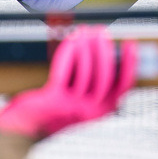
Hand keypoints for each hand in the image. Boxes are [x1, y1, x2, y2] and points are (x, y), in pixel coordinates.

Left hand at [0, 26, 136, 140]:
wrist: (28, 127)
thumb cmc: (57, 109)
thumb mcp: (84, 101)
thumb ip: (98, 83)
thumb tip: (107, 52)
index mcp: (103, 110)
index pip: (124, 84)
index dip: (129, 62)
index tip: (129, 41)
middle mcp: (92, 111)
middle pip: (105, 75)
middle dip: (104, 49)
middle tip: (101, 31)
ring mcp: (73, 106)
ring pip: (85, 71)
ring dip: (85, 47)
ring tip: (84, 32)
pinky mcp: (55, 99)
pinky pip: (64, 71)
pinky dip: (68, 53)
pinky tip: (71, 41)